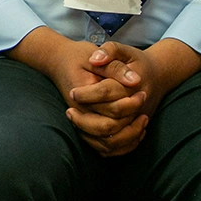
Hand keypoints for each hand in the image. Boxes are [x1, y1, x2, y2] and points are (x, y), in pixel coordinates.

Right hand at [9, 29, 146, 158]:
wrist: (57, 61)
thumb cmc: (77, 56)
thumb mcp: (95, 53)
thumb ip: (115, 67)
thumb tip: (135, 80)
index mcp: (82, 94)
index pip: (111, 107)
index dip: (131, 102)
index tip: (142, 91)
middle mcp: (79, 111)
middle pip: (109, 127)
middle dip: (132, 121)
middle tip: (143, 103)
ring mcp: (81, 121)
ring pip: (107, 142)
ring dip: (129, 135)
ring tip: (142, 119)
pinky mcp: (85, 127)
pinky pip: (105, 147)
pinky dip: (121, 145)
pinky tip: (134, 131)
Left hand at [68, 38, 200, 156]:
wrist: (159, 75)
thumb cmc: (137, 61)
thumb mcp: (124, 50)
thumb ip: (109, 50)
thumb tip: (94, 59)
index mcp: (133, 86)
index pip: (107, 92)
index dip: (86, 93)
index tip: (72, 92)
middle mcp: (138, 108)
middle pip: (109, 123)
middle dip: (85, 119)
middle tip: (68, 111)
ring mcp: (137, 122)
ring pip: (113, 140)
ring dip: (90, 134)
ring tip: (74, 120)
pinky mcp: (136, 130)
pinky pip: (118, 147)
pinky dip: (101, 144)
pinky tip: (86, 131)